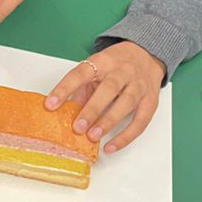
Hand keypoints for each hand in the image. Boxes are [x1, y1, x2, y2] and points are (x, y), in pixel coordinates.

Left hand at [45, 42, 164, 153]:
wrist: (146, 54)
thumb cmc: (115, 65)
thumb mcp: (95, 69)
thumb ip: (81, 89)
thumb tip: (62, 113)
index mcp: (103, 61)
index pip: (81, 73)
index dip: (65, 88)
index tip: (50, 104)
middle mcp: (123, 71)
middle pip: (109, 88)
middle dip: (92, 109)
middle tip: (78, 128)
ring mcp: (139, 85)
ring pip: (126, 103)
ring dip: (108, 122)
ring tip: (93, 137)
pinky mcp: (151, 100)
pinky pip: (141, 121)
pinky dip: (126, 136)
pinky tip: (111, 146)